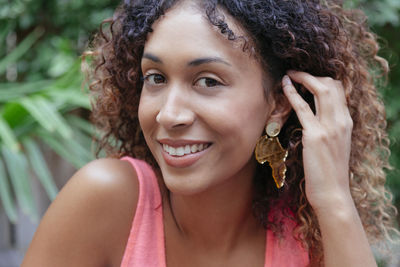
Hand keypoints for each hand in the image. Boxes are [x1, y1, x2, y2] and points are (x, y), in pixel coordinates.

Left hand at [282, 71, 353, 211]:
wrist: (332, 192)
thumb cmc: (330, 172)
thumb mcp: (335, 146)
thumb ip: (330, 129)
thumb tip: (317, 120)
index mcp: (347, 122)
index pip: (339, 90)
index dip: (322, 80)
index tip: (307, 78)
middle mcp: (341, 121)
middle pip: (332, 85)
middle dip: (312, 75)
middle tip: (295, 72)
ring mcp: (330, 127)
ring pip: (321, 90)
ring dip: (303, 78)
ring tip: (289, 74)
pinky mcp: (315, 135)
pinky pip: (303, 107)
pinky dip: (292, 93)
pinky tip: (284, 86)